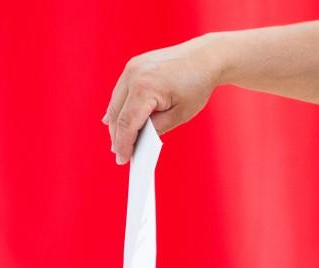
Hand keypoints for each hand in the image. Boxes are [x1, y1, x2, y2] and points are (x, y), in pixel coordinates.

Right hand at [102, 35, 221, 163]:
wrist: (205, 57)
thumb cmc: (197, 85)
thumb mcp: (180, 114)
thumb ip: (157, 128)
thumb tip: (139, 138)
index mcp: (145, 88)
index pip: (127, 123)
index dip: (123, 144)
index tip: (122, 160)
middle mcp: (133, 75)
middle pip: (118, 114)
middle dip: (117, 136)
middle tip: (120, 154)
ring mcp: (131, 68)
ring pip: (116, 102)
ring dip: (116, 122)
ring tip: (118, 141)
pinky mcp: (133, 65)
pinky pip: (120, 91)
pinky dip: (119, 106)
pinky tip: (113, 120)